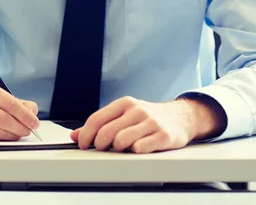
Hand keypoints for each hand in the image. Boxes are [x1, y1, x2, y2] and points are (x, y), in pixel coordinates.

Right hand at [0, 80, 39, 140]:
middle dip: (19, 127)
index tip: (34, 122)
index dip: (24, 115)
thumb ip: (17, 102)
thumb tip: (32, 112)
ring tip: (18, 134)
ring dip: (11, 136)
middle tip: (28, 131)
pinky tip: (4, 137)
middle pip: (2, 119)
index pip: (9, 103)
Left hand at [70, 97, 195, 153]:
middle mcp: (136, 110)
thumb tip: (75, 135)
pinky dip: (135, 153)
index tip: (82, 145)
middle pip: (106, 132)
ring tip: (122, 148)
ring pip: (121, 141)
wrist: (180, 117)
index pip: (97, 119)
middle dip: (99, 145)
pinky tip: (138, 149)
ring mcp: (150, 122)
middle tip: (102, 149)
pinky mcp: (163, 135)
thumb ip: (100, 124)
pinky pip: (140, 149)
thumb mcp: (123, 115)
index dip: (86, 135)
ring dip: (117, 150)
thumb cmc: (147, 117)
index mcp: (124, 103)